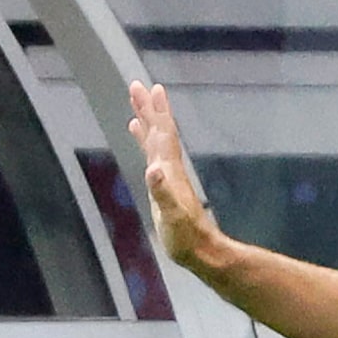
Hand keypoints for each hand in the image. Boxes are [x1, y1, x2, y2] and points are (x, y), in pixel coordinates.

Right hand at [128, 82, 213, 268]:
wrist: (200, 252)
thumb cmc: (186, 237)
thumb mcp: (172, 215)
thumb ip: (162, 192)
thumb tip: (154, 169)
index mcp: (171, 172)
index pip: (164, 136)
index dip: (157, 113)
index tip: (151, 89)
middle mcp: (170, 170)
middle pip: (159, 132)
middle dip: (149, 109)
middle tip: (137, 85)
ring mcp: (167, 178)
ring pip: (155, 142)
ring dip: (147, 121)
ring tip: (138, 103)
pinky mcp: (162, 187)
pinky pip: (152, 156)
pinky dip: (144, 142)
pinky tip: (139, 133)